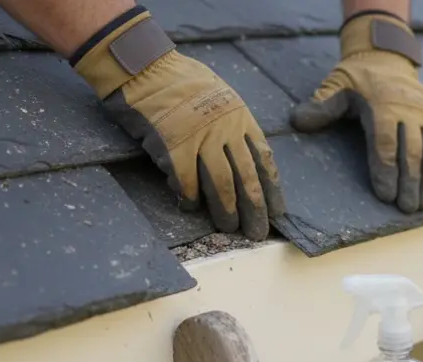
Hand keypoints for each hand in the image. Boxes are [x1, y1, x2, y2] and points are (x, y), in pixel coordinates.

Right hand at [75, 11, 283, 239]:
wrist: (146, 68)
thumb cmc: (182, 84)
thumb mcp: (221, 99)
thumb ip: (234, 128)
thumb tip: (244, 166)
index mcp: (240, 118)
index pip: (264, 160)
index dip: (272, 189)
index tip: (277, 212)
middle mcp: (225, 129)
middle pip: (246, 178)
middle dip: (255, 209)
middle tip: (258, 233)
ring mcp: (200, 137)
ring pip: (221, 184)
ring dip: (226, 210)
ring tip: (228, 228)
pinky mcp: (173, 145)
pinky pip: (186, 181)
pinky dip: (189, 197)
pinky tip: (190, 207)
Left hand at [291, 14, 422, 212]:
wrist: (388, 59)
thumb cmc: (357, 79)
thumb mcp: (337, 86)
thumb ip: (321, 107)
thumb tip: (297, 122)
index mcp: (382, 103)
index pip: (385, 141)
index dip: (386, 170)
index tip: (386, 195)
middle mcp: (409, 109)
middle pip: (412, 151)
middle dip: (410, 182)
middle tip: (406, 210)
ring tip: (422, 208)